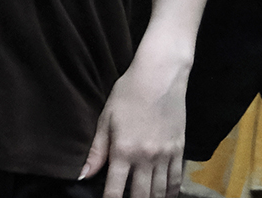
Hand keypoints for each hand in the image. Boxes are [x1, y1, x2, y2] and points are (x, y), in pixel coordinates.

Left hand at [81, 55, 191, 197]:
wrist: (160, 76)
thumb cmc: (128, 93)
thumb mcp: (106, 119)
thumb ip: (97, 151)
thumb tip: (83, 176)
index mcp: (123, 151)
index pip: (115, 189)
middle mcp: (145, 158)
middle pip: (141, 195)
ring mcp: (165, 156)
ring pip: (160, 191)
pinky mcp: (179, 150)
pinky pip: (176, 179)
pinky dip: (171, 192)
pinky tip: (166, 197)